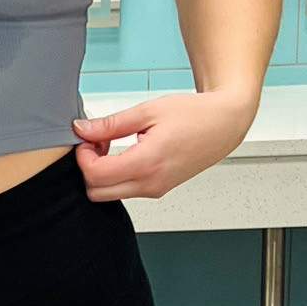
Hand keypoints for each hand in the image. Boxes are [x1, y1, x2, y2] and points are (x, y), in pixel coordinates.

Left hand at [70, 89, 256, 201]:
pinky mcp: (160, 189)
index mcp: (147, 163)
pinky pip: (126, 191)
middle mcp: (151, 183)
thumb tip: (82, 130)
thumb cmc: (194, 115)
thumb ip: (111, 124)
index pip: (95, 175)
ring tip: (113, 145)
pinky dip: (117, 176)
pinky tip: (126, 152)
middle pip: (97, 193)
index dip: (83, 156)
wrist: (224, 125)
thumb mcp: (148, 111)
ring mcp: (156, 190)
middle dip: (89, 168)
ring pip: (110, 194)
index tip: (89, 137)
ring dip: (102, 173)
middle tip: (98, 142)